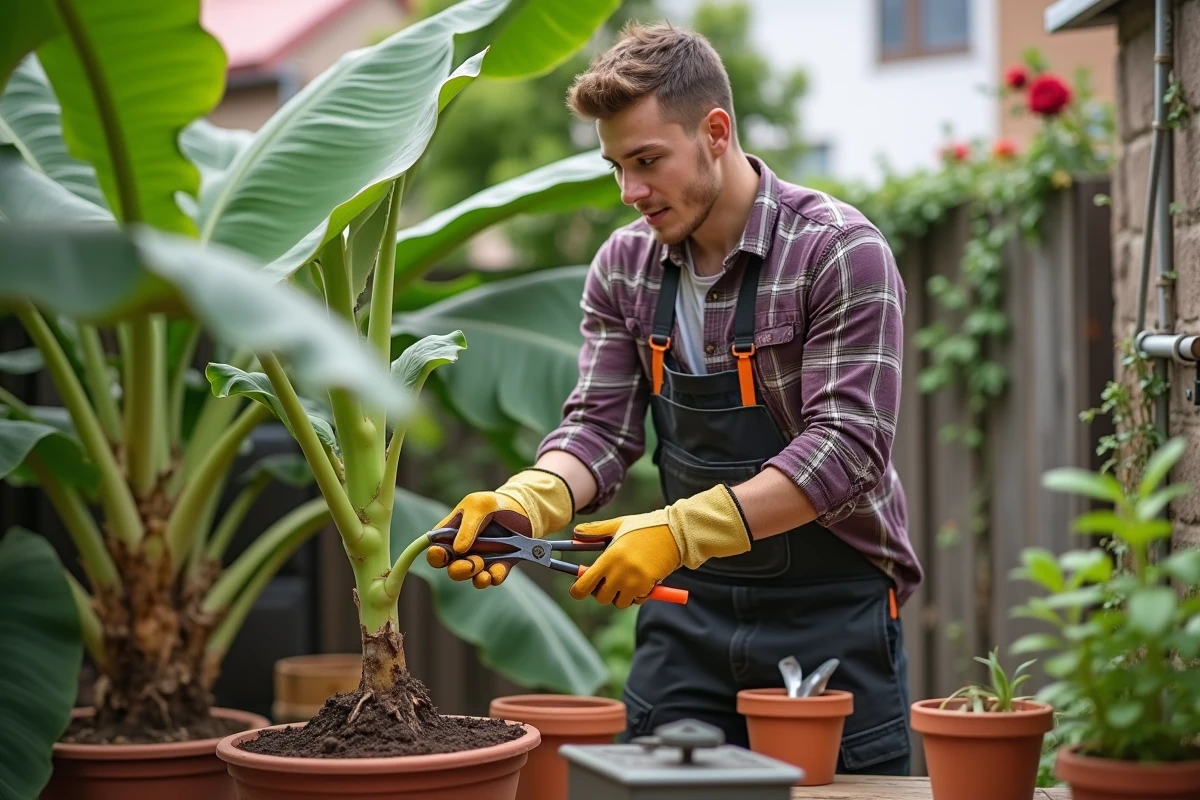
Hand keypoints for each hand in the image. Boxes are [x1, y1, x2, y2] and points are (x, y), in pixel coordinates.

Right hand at [425, 468, 573, 587]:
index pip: (436, 551)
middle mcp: (464, 551)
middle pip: (452, 569)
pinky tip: (496, 571)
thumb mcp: (479, 506)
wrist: (523, 509)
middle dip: (459, 571)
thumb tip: (458, 550)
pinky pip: (493, 577)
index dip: (435, 556)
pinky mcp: (499, 565)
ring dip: (476, 578)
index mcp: (452, 535)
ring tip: (485, 573)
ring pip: (471, 578)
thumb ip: (467, 526)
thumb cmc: (494, 504)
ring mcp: (481, 560)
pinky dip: (494, 577)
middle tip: (473, 563)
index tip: (443, 554)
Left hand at [569, 484, 750, 607]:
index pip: (584, 585)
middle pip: (600, 598)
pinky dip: (636, 595)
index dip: (578, 591)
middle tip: (609, 581)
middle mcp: (619, 573)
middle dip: (602, 592)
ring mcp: (634, 582)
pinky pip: (636, 600)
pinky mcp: (648, 587)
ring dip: (620, 595)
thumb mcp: (618, 525)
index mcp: (608, 557)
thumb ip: (596, 531)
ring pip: (618, 602)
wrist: (675, 533)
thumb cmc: (645, 527)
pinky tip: (641, 581)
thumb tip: (575, 533)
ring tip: (627, 580)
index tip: (579, 590)